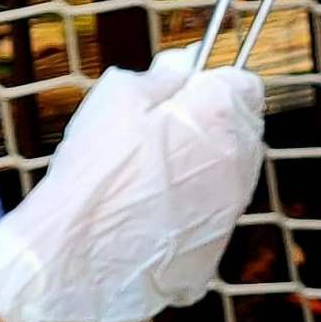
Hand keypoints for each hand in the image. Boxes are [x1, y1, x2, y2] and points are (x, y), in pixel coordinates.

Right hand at [0, 59, 266, 321]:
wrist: (76, 258)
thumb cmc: (94, 170)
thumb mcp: (118, 99)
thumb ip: (163, 76)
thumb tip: (186, 63)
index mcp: (221, 117)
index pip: (244, 84)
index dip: (211, 84)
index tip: (181, 93)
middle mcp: (241, 162)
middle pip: (241, 129)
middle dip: (209, 124)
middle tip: (156, 135)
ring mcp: (232, 210)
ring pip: (228, 175)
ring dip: (200, 168)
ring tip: (147, 179)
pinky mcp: (216, 252)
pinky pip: (209, 218)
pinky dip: (189, 212)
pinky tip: (149, 216)